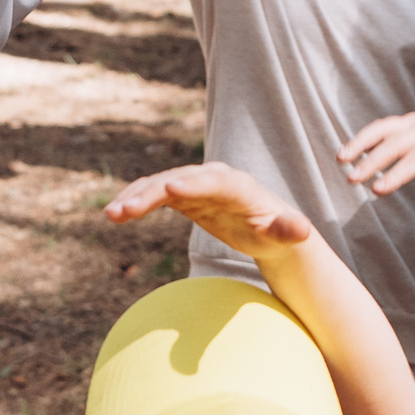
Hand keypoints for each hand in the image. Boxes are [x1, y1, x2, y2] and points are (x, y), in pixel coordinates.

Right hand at [104, 163, 315, 259]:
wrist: (269, 229)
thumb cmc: (279, 233)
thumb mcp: (285, 236)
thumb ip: (290, 231)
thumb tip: (303, 230)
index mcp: (238, 186)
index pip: (212, 181)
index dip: (191, 183)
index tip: (169, 187)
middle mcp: (213, 178)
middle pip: (178, 180)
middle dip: (151, 193)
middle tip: (124, 211)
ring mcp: (195, 184)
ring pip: (160, 185)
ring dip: (135, 198)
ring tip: (111, 216)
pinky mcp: (183, 194)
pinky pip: (155, 194)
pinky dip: (136, 202)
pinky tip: (115, 215)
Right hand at [337, 106, 414, 205]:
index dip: (397, 175)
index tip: (378, 191)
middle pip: (394, 140)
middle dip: (371, 160)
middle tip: (351, 180)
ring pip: (385, 127)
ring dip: (362, 141)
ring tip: (340, 159)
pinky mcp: (414, 125)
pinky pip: (386, 129)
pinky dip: (367, 137)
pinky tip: (352, 152)